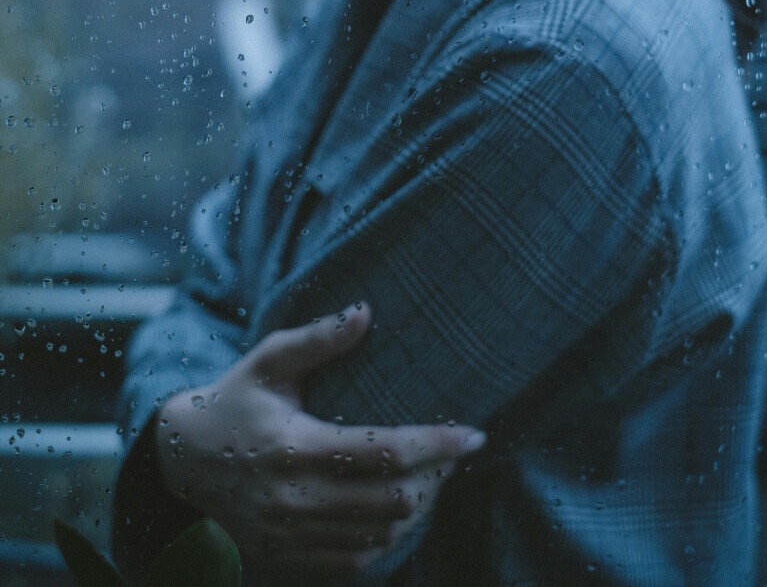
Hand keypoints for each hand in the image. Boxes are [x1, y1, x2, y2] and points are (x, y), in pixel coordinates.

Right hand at [154, 303, 485, 574]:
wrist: (182, 464)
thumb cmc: (235, 401)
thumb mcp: (269, 361)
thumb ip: (317, 339)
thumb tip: (365, 312)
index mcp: (294, 447)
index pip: (384, 452)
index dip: (437, 444)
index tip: (474, 434)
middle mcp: (294, 501)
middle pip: (391, 502)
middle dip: (435, 479)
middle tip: (454, 453)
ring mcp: (289, 539)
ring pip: (379, 537)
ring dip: (416, 510)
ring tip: (433, 478)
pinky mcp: (287, 562)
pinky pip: (355, 563)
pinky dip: (386, 540)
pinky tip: (398, 511)